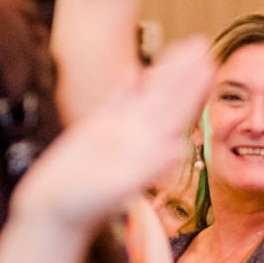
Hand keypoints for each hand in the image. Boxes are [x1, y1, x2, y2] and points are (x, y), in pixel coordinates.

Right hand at [11, 36, 214, 234]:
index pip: (177, 113)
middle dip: (185, 72)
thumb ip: (145, 170)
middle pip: (167, 98)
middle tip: (203, 44)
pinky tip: (136, 70)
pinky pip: (116, 103)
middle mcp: (137, 139)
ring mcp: (117, 134)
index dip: (193, 88)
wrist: (53, 218)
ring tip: (180, 49)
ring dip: (163, 72)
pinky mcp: (94, 132)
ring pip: (145, 96)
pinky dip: (127, 86)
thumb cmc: (80, 210)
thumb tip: (176, 150)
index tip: (211, 64)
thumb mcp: (116, 190)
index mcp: (147, 150)